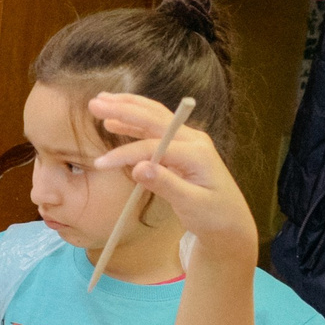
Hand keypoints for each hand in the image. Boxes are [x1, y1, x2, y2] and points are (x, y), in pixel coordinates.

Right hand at [87, 93, 253, 263]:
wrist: (230, 222)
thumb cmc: (214, 216)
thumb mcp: (192, 205)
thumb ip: (166, 185)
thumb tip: (138, 169)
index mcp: (197, 153)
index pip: (154, 146)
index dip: (125, 153)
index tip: (100, 164)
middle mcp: (193, 140)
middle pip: (154, 118)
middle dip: (123, 109)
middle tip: (94, 103)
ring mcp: (187, 141)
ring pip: (153, 117)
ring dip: (127, 108)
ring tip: (100, 102)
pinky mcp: (180, 147)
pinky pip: (153, 130)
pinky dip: (133, 123)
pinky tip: (114, 122)